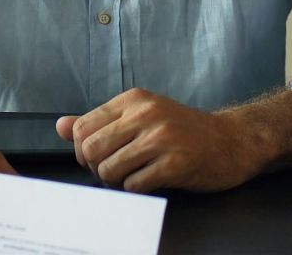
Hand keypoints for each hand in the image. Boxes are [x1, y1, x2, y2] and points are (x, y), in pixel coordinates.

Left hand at [55, 89, 267, 193]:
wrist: (231, 141)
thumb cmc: (183, 131)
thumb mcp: (140, 117)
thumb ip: (100, 121)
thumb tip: (60, 126)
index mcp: (133, 99)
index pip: (82, 128)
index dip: (83, 151)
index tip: (99, 157)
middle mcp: (146, 114)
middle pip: (90, 150)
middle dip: (96, 169)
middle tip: (115, 171)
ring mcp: (162, 138)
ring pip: (109, 170)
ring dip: (116, 182)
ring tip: (134, 176)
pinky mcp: (175, 163)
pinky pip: (134, 185)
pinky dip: (136, 190)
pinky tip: (151, 181)